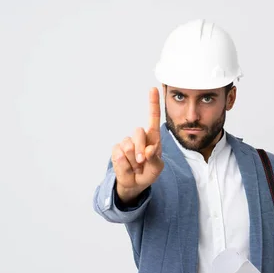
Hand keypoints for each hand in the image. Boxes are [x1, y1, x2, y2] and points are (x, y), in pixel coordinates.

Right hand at [112, 87, 164, 201]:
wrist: (134, 184)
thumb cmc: (148, 173)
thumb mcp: (156, 169)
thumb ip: (155, 159)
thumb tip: (149, 149)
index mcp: (153, 138)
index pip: (153, 118)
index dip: (153, 103)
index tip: (153, 88)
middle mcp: (139, 137)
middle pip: (138, 132)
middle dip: (141, 149)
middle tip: (142, 162)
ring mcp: (127, 143)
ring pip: (128, 146)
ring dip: (133, 161)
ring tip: (136, 167)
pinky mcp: (116, 150)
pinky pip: (119, 154)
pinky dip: (125, 165)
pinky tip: (128, 168)